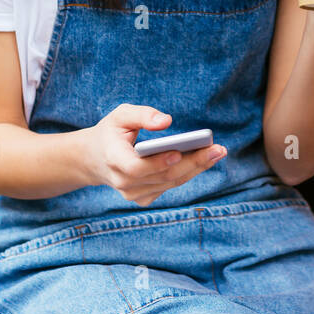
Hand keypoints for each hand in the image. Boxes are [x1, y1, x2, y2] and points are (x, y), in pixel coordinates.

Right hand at [83, 103, 226, 206]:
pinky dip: (188, 173)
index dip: (157, 163)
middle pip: (162, 176)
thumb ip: (142, 115)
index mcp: (113, 160)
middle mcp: (123, 182)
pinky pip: (170, 185)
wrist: (95, 159)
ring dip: (196, 168)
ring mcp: (133, 193)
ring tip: (217, 152)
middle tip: (217, 149)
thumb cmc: (111, 133)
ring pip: (170, 182)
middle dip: (192, 162)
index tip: (178, 152)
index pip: (136, 168)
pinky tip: (204, 160)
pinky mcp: (143, 197)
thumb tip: (166, 120)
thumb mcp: (120, 115)